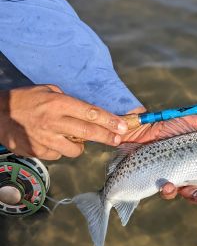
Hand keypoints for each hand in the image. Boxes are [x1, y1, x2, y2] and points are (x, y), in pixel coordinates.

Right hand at [0, 85, 127, 159]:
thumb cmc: (24, 100)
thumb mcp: (47, 90)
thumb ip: (68, 100)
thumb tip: (86, 112)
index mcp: (58, 104)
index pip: (91, 113)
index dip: (109, 121)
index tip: (122, 126)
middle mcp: (54, 122)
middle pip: (88, 133)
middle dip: (107, 137)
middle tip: (118, 139)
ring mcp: (46, 139)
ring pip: (76, 150)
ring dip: (79, 146)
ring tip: (71, 137)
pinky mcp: (39, 152)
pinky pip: (59, 155)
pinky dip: (60, 150)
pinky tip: (52, 141)